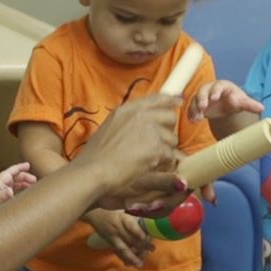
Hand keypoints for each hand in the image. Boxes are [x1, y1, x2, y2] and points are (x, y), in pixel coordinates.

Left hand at [0, 162, 35, 213]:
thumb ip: (2, 196)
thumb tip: (11, 191)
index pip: (10, 172)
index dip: (19, 167)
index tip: (28, 165)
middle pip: (14, 177)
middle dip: (25, 177)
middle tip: (34, 181)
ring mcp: (0, 191)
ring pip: (14, 184)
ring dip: (23, 184)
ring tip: (32, 188)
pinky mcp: (0, 198)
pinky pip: (12, 191)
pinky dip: (19, 191)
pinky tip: (24, 195)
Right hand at [77, 94, 183, 210]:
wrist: (92, 172)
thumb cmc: (95, 157)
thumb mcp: (109, 128)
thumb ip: (128, 122)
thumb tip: (147, 124)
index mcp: (126, 110)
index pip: (155, 98)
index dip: (169, 100)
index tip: (178, 101)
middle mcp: (140, 116)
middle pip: (170, 117)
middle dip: (167, 131)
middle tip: (156, 145)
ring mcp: (149, 131)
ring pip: (172, 139)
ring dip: (164, 151)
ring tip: (147, 161)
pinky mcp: (156, 148)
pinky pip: (170, 156)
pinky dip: (163, 164)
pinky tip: (149, 168)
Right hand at [85, 208, 154, 267]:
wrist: (95, 214)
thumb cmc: (114, 210)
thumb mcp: (125, 208)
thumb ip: (138, 212)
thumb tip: (154, 213)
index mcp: (122, 218)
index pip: (130, 225)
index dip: (137, 232)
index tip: (145, 237)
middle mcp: (117, 228)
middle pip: (129, 239)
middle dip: (141, 246)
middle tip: (152, 249)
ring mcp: (112, 237)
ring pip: (122, 249)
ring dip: (132, 257)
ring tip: (140, 263)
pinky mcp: (109, 243)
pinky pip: (117, 252)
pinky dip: (124, 258)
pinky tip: (130, 264)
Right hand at [189, 80, 262, 121]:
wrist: (226, 104)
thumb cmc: (234, 100)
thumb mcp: (242, 102)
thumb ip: (250, 104)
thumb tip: (261, 108)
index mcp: (222, 86)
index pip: (218, 86)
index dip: (215, 91)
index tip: (214, 98)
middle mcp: (210, 88)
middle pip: (203, 90)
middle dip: (202, 99)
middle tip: (203, 107)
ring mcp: (202, 96)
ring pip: (195, 99)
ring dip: (195, 108)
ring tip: (198, 118)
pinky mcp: (196, 105)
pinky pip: (191, 108)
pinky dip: (191, 114)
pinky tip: (193, 121)